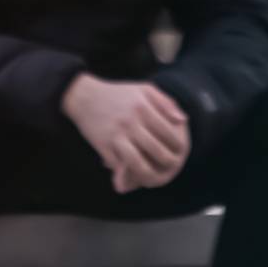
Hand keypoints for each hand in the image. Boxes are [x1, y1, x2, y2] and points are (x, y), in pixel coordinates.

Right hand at [62, 73, 190, 193]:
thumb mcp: (144, 89)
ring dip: (148, 174)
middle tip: (173, 166)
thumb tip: (183, 120)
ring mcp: (116, 135)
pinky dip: (127, 173)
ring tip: (155, 178)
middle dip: (168, 161)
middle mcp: (130, 122)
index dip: (178, 143)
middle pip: (155, 149)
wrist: (84, 96)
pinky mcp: (103, 145)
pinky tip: (135, 175)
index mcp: (142, 107)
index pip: (167, 131)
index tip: (182, 150)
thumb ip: (166, 102)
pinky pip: (118, 165)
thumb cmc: (118, 93)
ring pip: (136, 162)